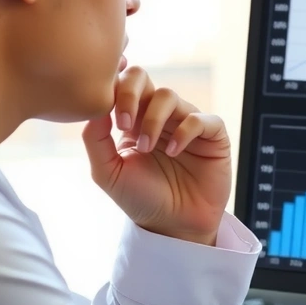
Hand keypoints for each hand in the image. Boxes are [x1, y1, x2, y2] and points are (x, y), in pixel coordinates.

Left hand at [81, 66, 231, 244]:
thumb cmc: (141, 199)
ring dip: (153, 120)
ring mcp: (186, 122)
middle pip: (144, 77)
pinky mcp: (212, 135)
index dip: (113, 85)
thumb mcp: (108, 172)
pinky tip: (173, 151)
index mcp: (133, 119)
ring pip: (169, 96)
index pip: (121, 84)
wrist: (173, 227)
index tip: (105, 110)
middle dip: (130, 94)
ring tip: (146, 148)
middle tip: (122, 123)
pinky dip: (184, 131)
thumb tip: (93, 106)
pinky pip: (200, 118)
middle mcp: (159, 115)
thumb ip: (95, 139)